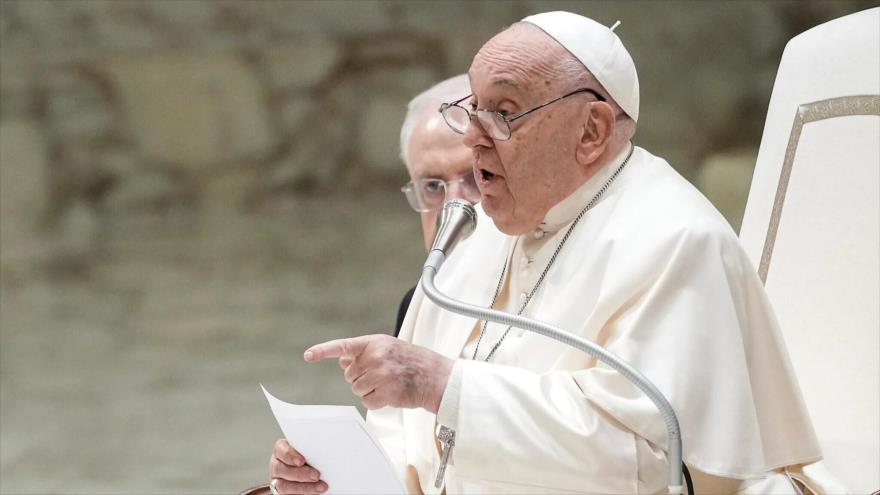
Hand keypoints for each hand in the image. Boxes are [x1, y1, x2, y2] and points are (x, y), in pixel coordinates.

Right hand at [268, 438, 326, 493]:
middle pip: (282, 469)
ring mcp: (278, 480)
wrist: (309, 470)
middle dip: (300, 474)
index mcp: (281, 450)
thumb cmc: (311, 456)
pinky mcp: (283, 492)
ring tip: (321, 487)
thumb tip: (328, 447)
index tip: (302, 461)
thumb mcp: (310, 450)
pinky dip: (303, 494)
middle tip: (317, 475)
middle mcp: (277, 465)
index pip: (281, 450)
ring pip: (284, 486)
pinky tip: (315, 493)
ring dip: (304, 488)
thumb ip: (312, 449)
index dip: (290, 455)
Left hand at [304, 334, 452, 411]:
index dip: (323, 350)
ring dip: (368, 390)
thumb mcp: (388, 347)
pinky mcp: (387, 392)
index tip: (308, 355)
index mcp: (375, 342)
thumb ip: (364, 352)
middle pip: (350, 375)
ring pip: (356, 389)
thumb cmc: (411, 361)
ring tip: (387, 384)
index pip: (344, 345)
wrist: (434, 376)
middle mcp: (376, 357)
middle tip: (381, 375)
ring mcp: (382, 375)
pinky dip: (376, 401)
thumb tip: (342, 360)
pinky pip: (367, 401)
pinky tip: (389, 394)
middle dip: (361, 378)